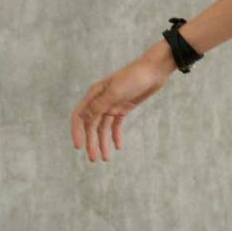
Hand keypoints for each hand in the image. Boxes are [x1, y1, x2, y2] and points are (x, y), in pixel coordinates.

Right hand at [70, 42, 175, 162]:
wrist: (154, 71)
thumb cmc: (134, 77)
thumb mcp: (116, 91)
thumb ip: (100, 105)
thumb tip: (86, 119)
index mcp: (94, 95)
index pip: (79, 116)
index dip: (77, 132)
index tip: (78, 147)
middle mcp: (100, 100)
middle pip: (92, 126)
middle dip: (92, 143)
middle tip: (94, 160)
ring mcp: (112, 105)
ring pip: (104, 128)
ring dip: (103, 143)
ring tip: (106, 159)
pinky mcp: (124, 108)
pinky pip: (116, 125)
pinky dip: (116, 135)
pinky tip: (118, 147)